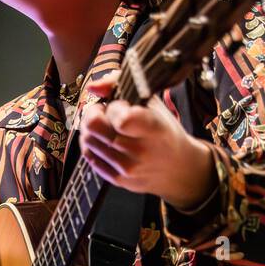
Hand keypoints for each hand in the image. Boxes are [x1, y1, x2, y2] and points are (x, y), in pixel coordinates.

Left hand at [79, 70, 217, 209]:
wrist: (177, 167)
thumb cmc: (162, 130)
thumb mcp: (151, 102)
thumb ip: (120, 85)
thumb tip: (92, 87)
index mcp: (153, 128)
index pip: (120, 118)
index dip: (113, 107)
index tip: (118, 106)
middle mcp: (140, 151)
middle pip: (94, 126)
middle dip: (93, 113)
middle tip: (102, 112)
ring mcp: (128, 168)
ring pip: (87, 140)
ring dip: (90, 129)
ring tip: (103, 126)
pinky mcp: (118, 180)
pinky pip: (90, 157)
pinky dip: (91, 145)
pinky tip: (102, 140)